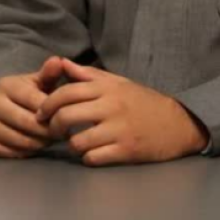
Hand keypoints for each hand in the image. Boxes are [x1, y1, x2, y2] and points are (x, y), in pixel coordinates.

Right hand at [0, 56, 64, 158]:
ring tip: (50, 139)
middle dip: (48, 131)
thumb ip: (49, 73)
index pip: (34, 101)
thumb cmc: (24, 94)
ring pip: (21, 141)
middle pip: (28, 123)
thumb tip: (58, 61)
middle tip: (62, 133)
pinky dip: (28, 152)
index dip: (52, 111)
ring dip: (40, 143)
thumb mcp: (36, 81)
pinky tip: (35, 145)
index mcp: (6, 85)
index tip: (66, 117)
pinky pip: (12, 153)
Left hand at [36, 58, 208, 165]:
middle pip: (66, 115)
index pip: (66, 92)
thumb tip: (62, 63)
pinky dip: (87, 157)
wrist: (178, 123)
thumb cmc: (142, 101)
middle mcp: (111, 106)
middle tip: (52, 130)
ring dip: (70, 144)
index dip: (48, 104)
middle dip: (52, 126)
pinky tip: (91, 153)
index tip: (41, 113)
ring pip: (77, 141)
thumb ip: (88, 74)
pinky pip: (94, 158)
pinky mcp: (126, 151)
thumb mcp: (117, 82)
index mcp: (106, 88)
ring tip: (74, 142)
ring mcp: (119, 130)